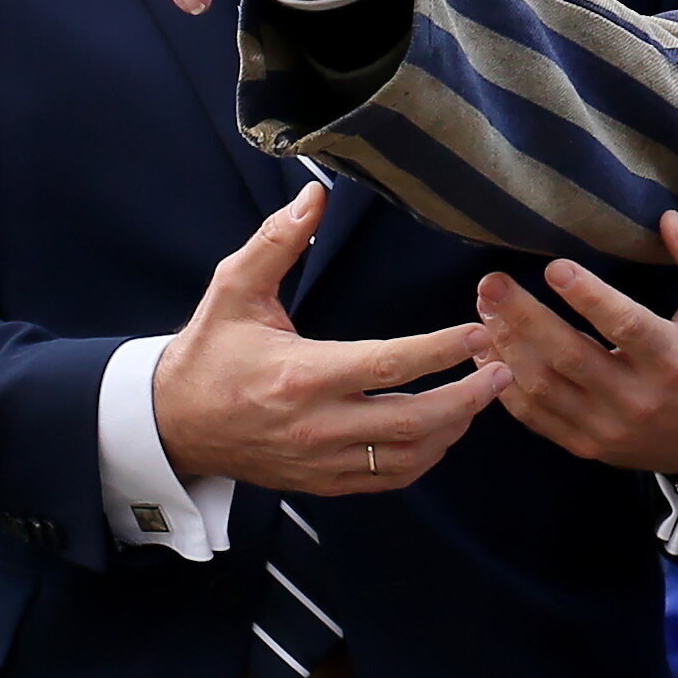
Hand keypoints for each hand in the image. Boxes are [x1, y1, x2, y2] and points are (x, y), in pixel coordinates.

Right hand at [147, 188, 508, 495]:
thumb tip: (316, 195)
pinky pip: (388, 480)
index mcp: (301, 375)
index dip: (441, 350)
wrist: (172, 424)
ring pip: (408, 457)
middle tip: (506, 368)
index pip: (389, 365)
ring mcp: (321, 461)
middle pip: (413, 422)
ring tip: (483, 394)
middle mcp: (316, 425)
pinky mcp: (322, 483)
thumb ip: (277, 241)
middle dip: (469, 397)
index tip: (479, 332)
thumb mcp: (233, 289)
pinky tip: (445, 429)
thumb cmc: (209, 352)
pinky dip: (426, 458)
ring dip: (454, 428)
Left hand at [468, 214, 677, 473]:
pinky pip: (534, 416)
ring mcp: (607, 427)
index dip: (589, 297)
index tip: (554, 267)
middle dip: (524, 317)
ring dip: (507, 345)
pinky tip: (486, 349)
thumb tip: (670, 221)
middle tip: (493, 283)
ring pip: (543, 386)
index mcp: (675, 361)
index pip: (626, 327)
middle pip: (569, 356)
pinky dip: (503, 383)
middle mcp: (638, 399)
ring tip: (485, 307)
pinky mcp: (585, 444)